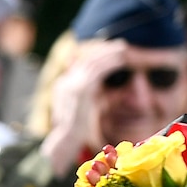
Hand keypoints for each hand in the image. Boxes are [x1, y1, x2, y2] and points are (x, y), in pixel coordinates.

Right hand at [41, 39, 131, 169]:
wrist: (65, 141)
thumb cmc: (74, 132)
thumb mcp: (80, 111)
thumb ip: (86, 98)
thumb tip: (95, 86)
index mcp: (63, 86)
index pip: (81, 64)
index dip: (97, 56)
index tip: (110, 51)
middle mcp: (66, 82)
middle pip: (87, 60)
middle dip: (104, 51)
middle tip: (120, 45)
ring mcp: (72, 85)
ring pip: (93, 62)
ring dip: (109, 54)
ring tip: (123, 49)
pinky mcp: (81, 90)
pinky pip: (97, 70)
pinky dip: (110, 63)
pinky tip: (120, 59)